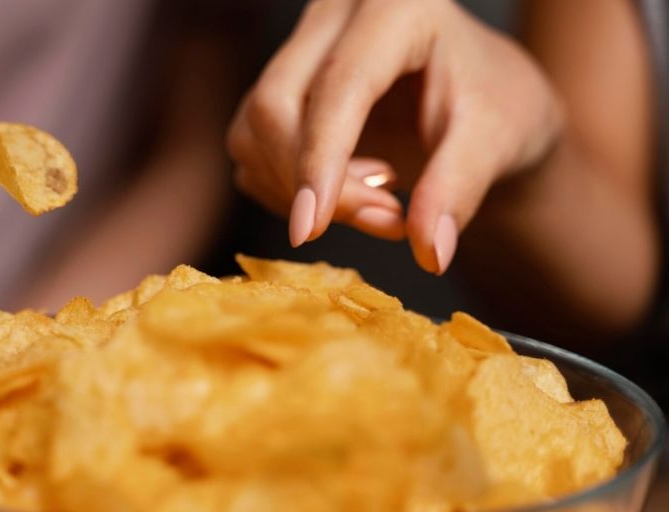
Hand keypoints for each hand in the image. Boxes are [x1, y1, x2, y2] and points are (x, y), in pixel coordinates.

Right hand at [227, 0, 561, 273]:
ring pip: (253, 130)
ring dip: (299, 190)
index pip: (338, 87)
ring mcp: (301, 47)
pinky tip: (346, 191)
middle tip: (389, 221)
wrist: (482, 99)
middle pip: (274, 104)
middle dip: (314, 183)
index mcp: (397, 7)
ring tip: (381, 205)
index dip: (320, 162)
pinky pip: (251, 148)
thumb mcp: (497, 138)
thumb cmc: (496, 104)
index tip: (311, 230)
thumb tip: (430, 251)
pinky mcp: (280, 85)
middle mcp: (335, 14)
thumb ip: (460, 187)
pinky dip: (287, 188)